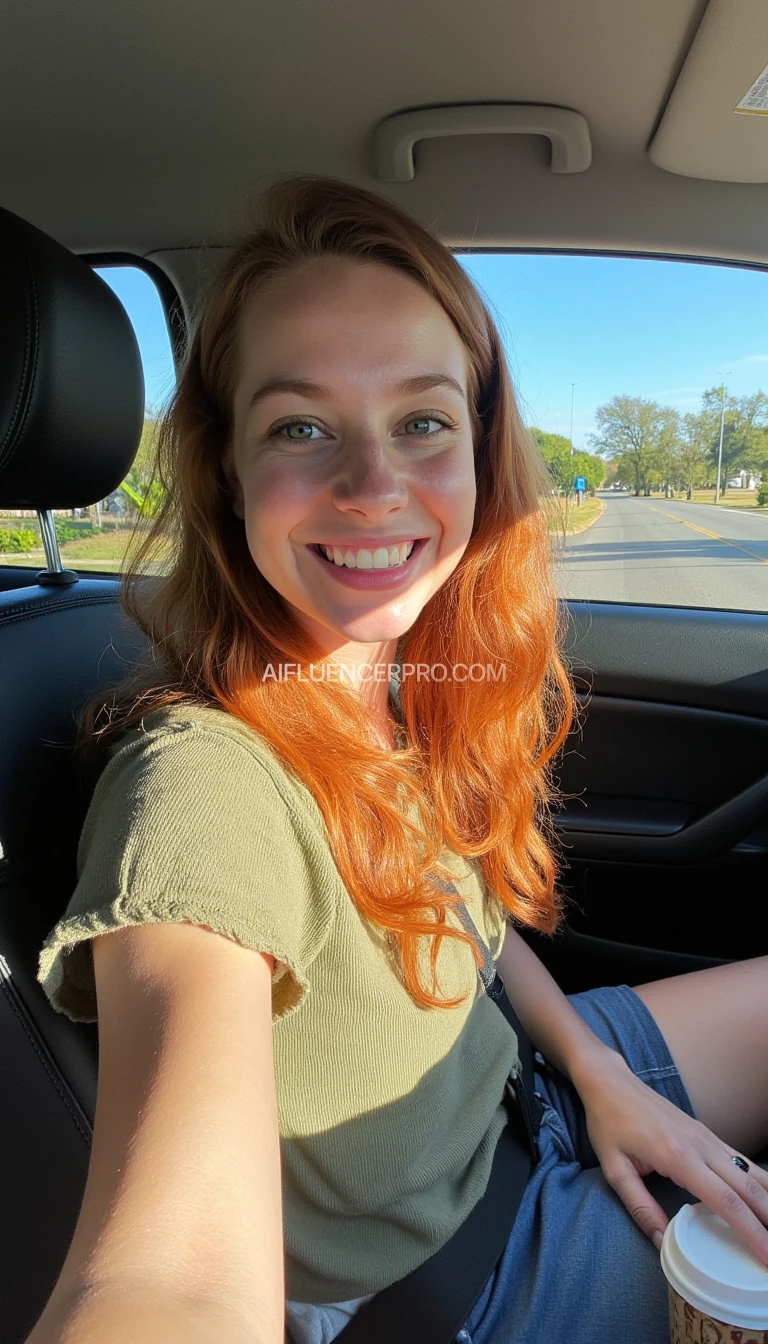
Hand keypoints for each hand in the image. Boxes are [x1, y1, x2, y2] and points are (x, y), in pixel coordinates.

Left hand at [572, 1046, 767, 1264]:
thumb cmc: (608, 1123)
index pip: (725, 1200)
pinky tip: (764, 1198)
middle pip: (748, 1187)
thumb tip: (663, 1243)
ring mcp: (706, 1136)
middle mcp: (700, 1145)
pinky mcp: (706, 1132)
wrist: (610, 1082)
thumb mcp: (614, 1170)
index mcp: (677, 1156)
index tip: (766, 1256)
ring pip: (750, 1170)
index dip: (751, 1230)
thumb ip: (640, 1208)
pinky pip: (740, 1159)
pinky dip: (759, 1181)